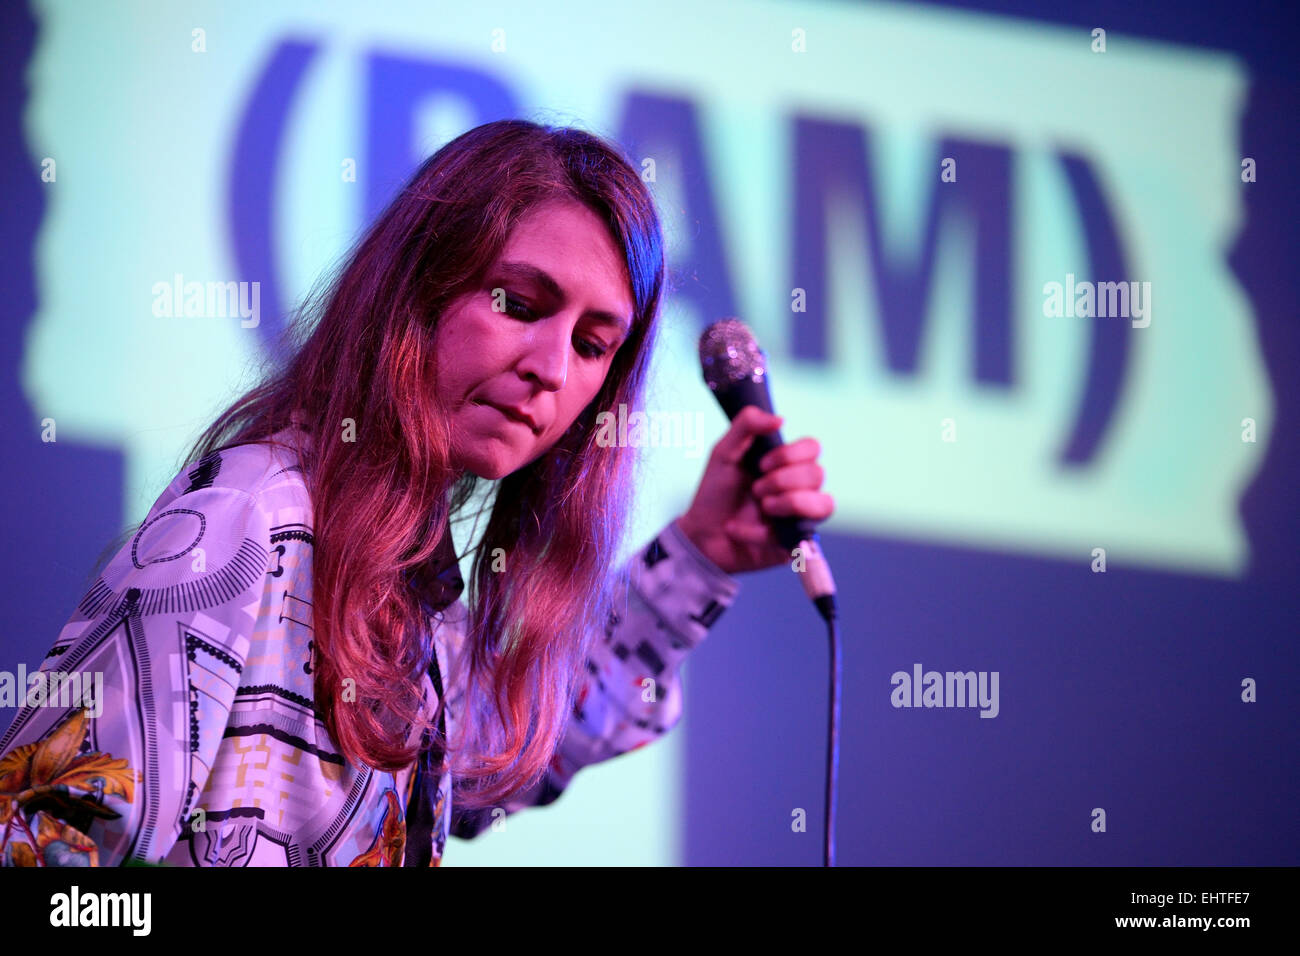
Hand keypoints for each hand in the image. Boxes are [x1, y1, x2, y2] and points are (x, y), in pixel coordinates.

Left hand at [675, 406, 834, 575]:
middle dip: (781, 481)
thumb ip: (746, 426)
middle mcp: (799, 488)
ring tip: (761, 508)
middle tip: (755, 490)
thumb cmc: (715, 493)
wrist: (699, 533)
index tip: (761, 464)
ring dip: (788, 503)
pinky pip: (795, 536)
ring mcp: (800, 517)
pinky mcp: (794, 544)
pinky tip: (737, 530)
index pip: (813, 448)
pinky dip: (758, 532)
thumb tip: (780, 419)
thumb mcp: (723, 453)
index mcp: (786, 464)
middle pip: (818, 474)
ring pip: (824, 505)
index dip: (790, 454)